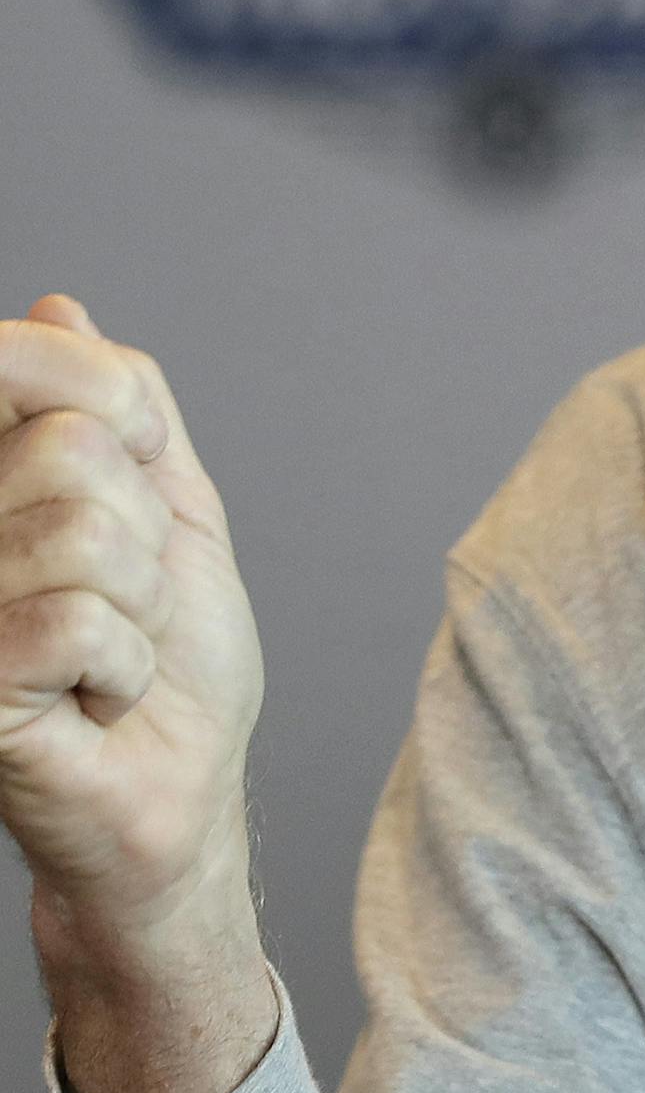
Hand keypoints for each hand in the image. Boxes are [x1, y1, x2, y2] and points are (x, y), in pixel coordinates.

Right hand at [0, 295, 262, 931]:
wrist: (178, 785)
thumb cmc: (173, 654)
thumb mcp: (172, 506)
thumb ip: (122, 407)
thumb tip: (60, 306)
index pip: (19, 359)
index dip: (112, 395)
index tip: (143, 461)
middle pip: (76, 447)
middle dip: (144, 525)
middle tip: (129, 593)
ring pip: (88, 532)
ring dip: (141, 600)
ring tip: (115, 647)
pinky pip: (80, 620)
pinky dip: (124, 664)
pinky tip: (98, 697)